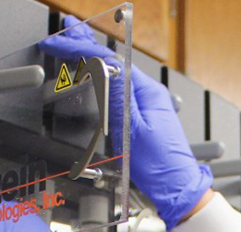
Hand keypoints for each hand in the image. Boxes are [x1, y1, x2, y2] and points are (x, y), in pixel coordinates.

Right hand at [39, 17, 212, 229]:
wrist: (177, 189)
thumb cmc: (160, 167)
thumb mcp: (133, 129)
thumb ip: (118, 96)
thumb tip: (104, 65)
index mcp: (149, 93)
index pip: (112, 60)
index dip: (84, 48)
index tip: (62, 42)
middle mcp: (152, 95)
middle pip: (116, 64)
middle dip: (89, 48)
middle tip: (66, 33)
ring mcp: (150, 105)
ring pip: (119, 76)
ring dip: (96, 61)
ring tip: (75, 47)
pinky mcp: (147, 117)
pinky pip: (123, 91)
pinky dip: (105, 80)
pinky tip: (96, 76)